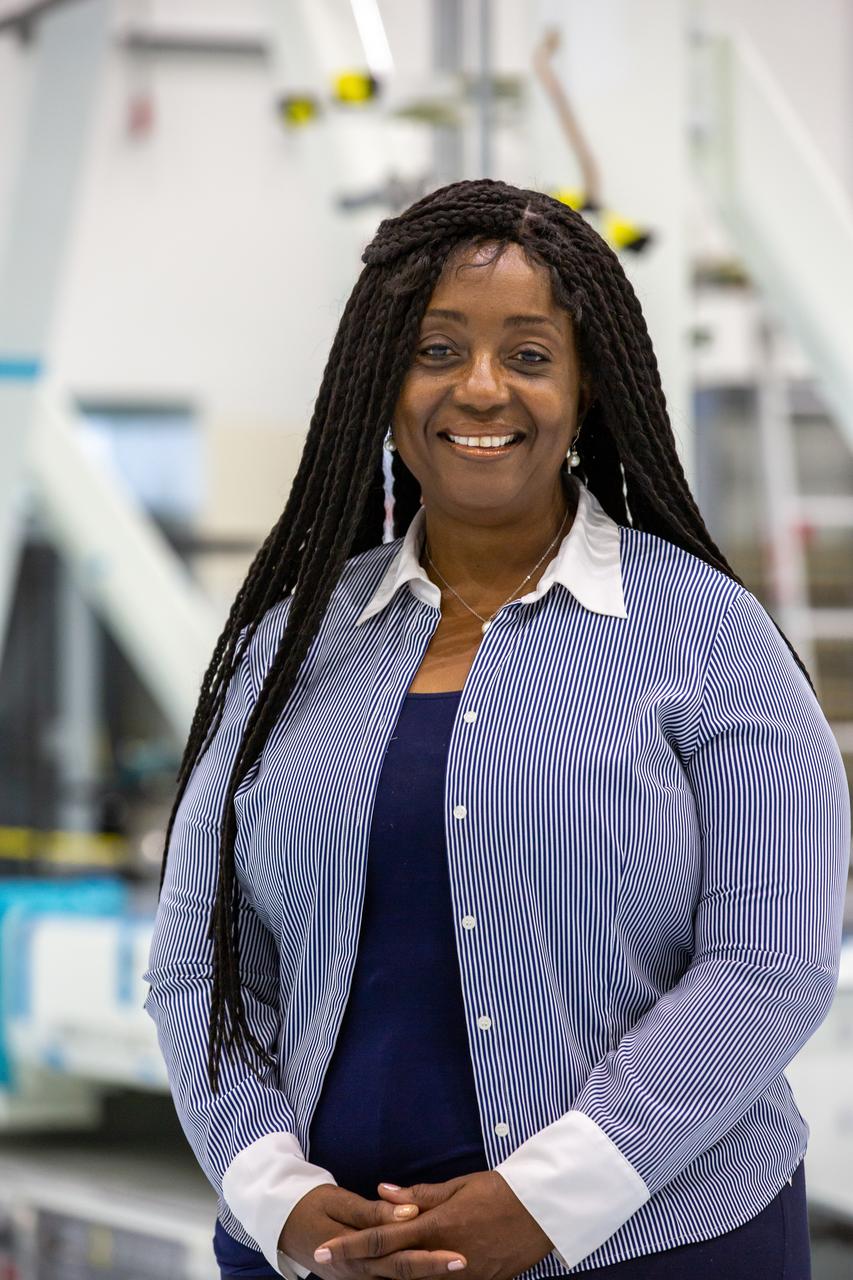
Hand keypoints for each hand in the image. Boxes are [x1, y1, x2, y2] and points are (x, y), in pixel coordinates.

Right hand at [278, 1185, 459, 1279]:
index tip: (459, 1255)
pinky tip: (429, 1270)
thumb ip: (374, 1212)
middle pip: (404, 1275)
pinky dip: (409, 1276)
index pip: (399, 1258)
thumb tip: (408, 1212)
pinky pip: (388, 1279)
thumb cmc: (312, 1206)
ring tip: (456, 1267)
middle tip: (466, 1262)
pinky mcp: (360, 1276)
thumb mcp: (339, 1202)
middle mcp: (359, 1274)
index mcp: (354, 1255)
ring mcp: (359, 1279)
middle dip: (436, 1270)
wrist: (283, 1225)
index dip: (430, 1258)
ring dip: (425, 1276)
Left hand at [312, 1171, 554, 1279]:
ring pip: (413, 1279)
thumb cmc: (500, 1191)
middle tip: (324, 1265)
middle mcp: (442, 1255)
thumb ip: (418, 1193)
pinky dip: (418, 1278)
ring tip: (354, 1271)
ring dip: (385, 1275)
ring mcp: (459, 1274)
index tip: (323, 1250)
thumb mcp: (459, 1186)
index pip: (383, 1239)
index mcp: (435, 1226)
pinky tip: (401, 1275)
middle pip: (391, 1267)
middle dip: (355, 1266)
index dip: (350, 1246)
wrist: (543, 1212)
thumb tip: (383, 1189)